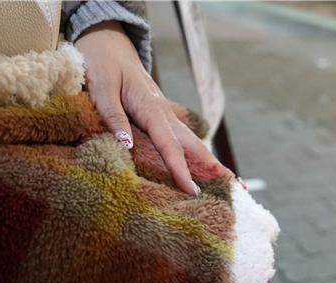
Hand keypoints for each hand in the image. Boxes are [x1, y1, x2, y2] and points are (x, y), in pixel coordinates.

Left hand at [74, 21, 220, 194]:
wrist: (107, 40)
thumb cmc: (102, 61)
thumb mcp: (101, 87)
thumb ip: (113, 116)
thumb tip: (126, 145)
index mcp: (151, 108)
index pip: (169, 145)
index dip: (180, 169)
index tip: (191, 189)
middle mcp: (163, 113)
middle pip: (192, 144)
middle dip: (212, 166)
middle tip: (233, 186)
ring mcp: (163, 115)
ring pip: (189, 142)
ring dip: (207, 161)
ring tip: (225, 180)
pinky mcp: (157, 116)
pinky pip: (178, 139)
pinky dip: (193, 154)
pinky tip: (199, 167)